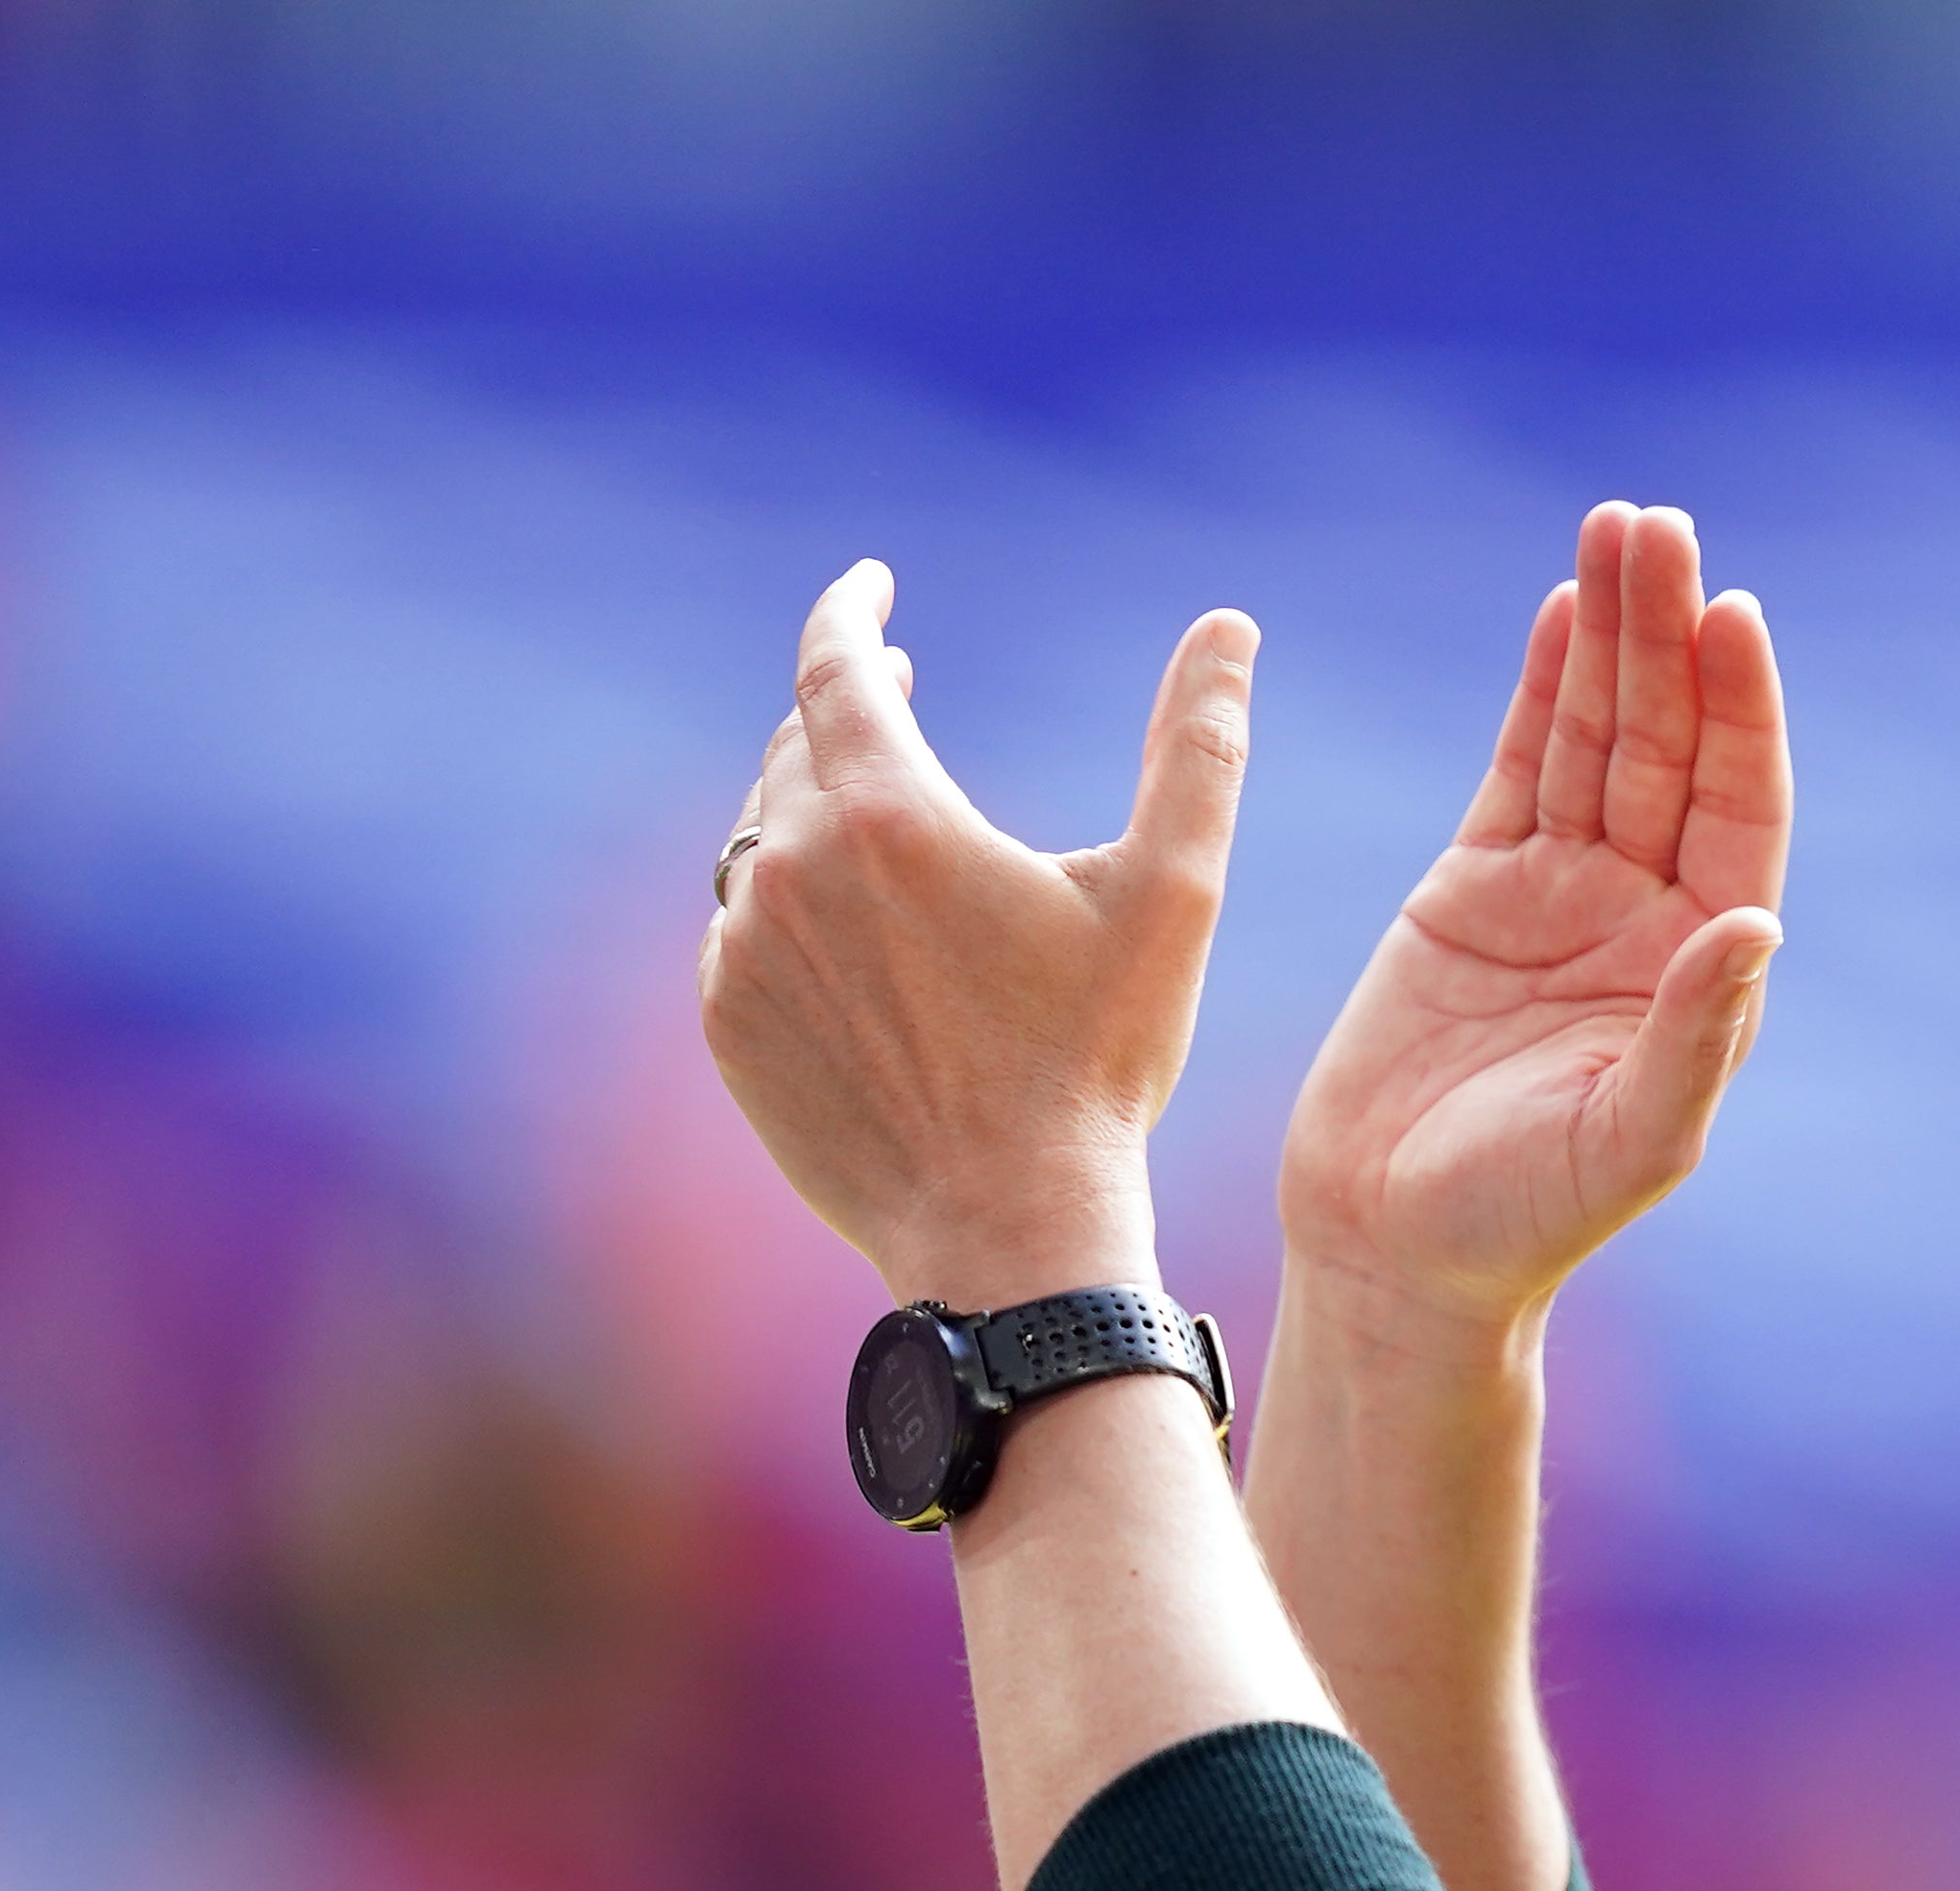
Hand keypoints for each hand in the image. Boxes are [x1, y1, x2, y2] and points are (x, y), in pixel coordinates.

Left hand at [699, 560, 1256, 1302]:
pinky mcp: (730, 1023)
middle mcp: (794, 870)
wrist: (1009, 1233)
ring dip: (813, 811)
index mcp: (892, 817)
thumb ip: (1199, 750)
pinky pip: (740, 929)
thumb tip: (1229, 627)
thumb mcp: (1174, 899)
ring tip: (877, 826)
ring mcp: (747, 951)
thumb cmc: (1099, 1066)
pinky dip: (787, 909)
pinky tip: (848, 936)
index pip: (834, 664)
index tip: (873, 588)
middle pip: (798, 748)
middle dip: (847, 714)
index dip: (851, 611)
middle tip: (893, 696)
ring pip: (762, 838)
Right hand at [1278, 502, 1787, 1333]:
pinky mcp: (1475, 887)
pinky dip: (1543, 686)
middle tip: (1662, 528)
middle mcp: (1646, 914)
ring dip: (1613, 636)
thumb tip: (1755, 925)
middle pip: (1669, 745)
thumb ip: (1693, 1033)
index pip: (1737, 807)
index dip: (1739, 711)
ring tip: (1618, 530)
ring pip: (1596, 736)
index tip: (1734, 615)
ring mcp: (1563, 893)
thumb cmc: (1521, 1220)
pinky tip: (1565, 609)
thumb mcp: (1626, 1139)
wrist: (1392, 1250)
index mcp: (1702, 964)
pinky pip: (1521, 763)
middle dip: (1669, 636)